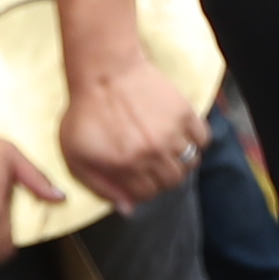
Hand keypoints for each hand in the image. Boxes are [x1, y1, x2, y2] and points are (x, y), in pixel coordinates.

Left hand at [57, 55, 201, 210]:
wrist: (104, 70)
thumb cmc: (86, 111)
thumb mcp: (75, 154)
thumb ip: (99, 186)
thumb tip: (127, 208)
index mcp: (124, 165)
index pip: (147, 194)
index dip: (141, 189)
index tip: (138, 178)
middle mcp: (151, 152)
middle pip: (172, 181)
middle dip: (161, 178)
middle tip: (151, 164)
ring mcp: (171, 133)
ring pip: (190, 163)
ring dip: (179, 161)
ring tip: (166, 150)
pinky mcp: (184, 113)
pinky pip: (203, 139)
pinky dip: (195, 141)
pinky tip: (179, 136)